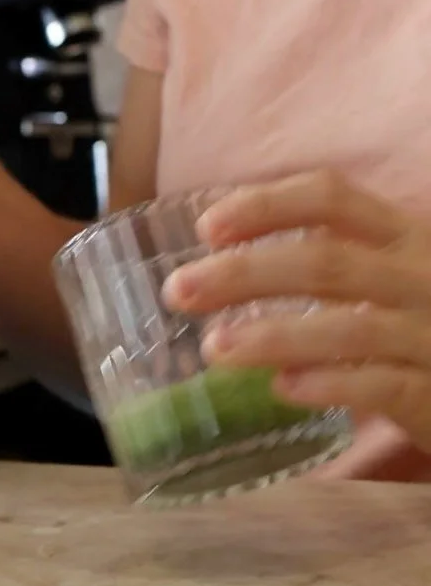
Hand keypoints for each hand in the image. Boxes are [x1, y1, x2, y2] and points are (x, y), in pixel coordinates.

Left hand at [163, 170, 430, 456]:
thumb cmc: (424, 320)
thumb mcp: (388, 273)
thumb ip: (329, 262)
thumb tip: (223, 264)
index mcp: (403, 235)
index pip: (331, 196)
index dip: (266, 205)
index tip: (206, 227)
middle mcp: (421, 275)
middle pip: (326, 261)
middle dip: (245, 273)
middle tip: (180, 290)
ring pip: (350, 328)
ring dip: (274, 336)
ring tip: (214, 348)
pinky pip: (383, 386)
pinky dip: (329, 384)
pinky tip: (281, 388)